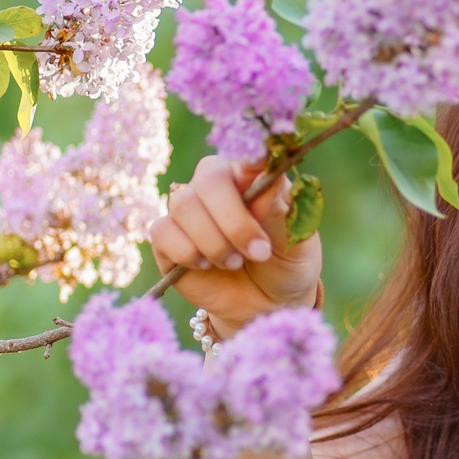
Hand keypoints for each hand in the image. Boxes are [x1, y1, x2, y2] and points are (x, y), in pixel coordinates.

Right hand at [148, 154, 322, 336]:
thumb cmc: (284, 264)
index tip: (260, 166)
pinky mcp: (166, 237)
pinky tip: (206, 266)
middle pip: (208, 180)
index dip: (251, 156)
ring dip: (213, 243)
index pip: (247, 154)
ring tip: (236, 263)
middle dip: (233, 221)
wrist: (263, 304)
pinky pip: (162, 232)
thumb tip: (269, 180)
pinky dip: (187, 253)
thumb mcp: (296, 243)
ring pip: (183, 206)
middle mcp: (214, 185)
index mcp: (249, 175)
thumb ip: (281, 212)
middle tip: (258, 252)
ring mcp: (188, 210)